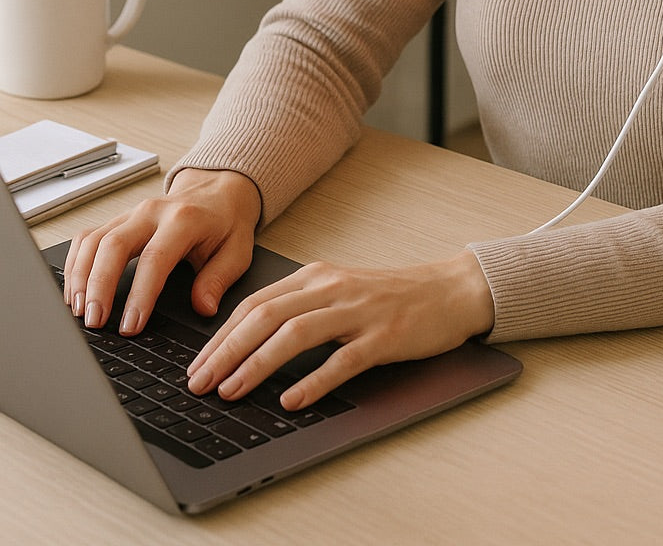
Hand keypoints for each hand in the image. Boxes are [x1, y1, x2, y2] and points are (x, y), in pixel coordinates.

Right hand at [62, 167, 261, 334]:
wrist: (219, 191)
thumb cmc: (226, 223)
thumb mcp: (237, 251)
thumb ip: (219, 280)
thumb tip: (204, 308)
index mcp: (185, 220)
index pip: (156, 258)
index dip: (140, 294)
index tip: (130, 325)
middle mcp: (153, 212)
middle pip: (114, 245)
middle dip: (99, 286)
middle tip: (93, 321)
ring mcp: (132, 214)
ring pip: (94, 240)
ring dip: (81, 277)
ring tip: (79, 311)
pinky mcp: (119, 220)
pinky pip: (87, 237)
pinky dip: (75, 264)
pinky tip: (74, 291)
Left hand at [186, 251, 494, 409]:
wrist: (451, 290)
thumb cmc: (391, 296)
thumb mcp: (339, 290)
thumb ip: (300, 307)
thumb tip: (247, 342)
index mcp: (315, 275)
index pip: (254, 303)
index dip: (220, 335)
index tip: (197, 365)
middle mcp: (332, 287)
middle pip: (265, 315)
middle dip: (226, 351)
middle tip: (200, 383)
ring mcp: (358, 311)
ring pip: (295, 333)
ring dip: (257, 364)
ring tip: (231, 391)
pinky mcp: (384, 335)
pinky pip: (342, 360)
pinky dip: (312, 381)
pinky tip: (292, 400)